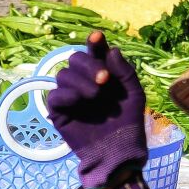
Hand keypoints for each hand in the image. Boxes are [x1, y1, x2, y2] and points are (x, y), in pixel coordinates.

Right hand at [47, 31, 148, 188]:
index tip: (97, 37)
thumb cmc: (129, 123)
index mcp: (102, 74)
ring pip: (64, 74)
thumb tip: (113, 49)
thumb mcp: (134, 96)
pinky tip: (79, 100)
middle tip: (104, 79)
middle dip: (89, 65)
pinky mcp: (59, 111)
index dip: (95, 43)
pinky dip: (66, 94)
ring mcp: (70, 95)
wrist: (119, 152)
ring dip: (80, 81)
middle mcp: (84, 81)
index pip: (95, 52)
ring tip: (96, 95)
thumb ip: (125, 73)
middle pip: (75, 59)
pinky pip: (54, 95)